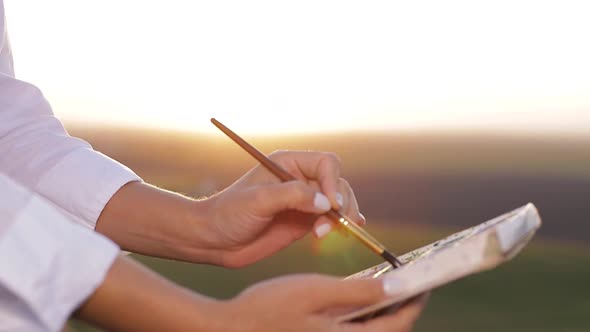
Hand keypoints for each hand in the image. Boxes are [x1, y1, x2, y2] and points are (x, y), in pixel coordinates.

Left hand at [196, 150, 365, 266]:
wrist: (214, 239)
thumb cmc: (229, 213)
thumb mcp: (258, 200)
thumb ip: (292, 196)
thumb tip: (327, 203)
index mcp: (288, 164)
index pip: (325, 164)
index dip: (333, 182)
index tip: (331, 205)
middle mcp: (300, 179)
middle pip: (337, 183)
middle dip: (342, 203)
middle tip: (335, 224)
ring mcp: (304, 201)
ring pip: (338, 202)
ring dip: (342, 217)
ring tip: (324, 234)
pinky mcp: (304, 221)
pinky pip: (331, 220)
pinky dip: (343, 224)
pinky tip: (349, 230)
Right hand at [225, 274, 427, 331]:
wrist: (233, 328)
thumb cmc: (270, 307)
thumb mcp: (316, 291)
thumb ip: (357, 292)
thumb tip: (395, 286)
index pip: (397, 325)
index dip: (416, 302)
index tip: (427, 280)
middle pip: (387, 330)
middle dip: (403, 305)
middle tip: (411, 279)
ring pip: (371, 331)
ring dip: (385, 308)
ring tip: (390, 281)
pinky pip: (354, 329)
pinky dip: (364, 313)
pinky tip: (360, 293)